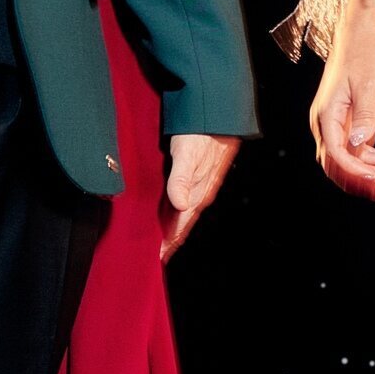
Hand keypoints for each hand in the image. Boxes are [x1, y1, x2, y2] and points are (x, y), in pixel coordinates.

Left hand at [159, 132, 237, 260]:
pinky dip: (175, 209)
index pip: (181, 226)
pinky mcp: (197, 173)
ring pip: (184, 212)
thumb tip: (180, 205)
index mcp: (198, 193)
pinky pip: (185, 198)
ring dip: (172, 225)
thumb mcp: (186, 155)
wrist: (219, 115)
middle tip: (155, 253)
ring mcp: (200, 183)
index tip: (157, 258)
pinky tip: (169, 209)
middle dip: (169, 238)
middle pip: (182, 223)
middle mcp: (200, 192)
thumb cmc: (202, 133)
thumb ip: (181, 179)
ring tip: (160, 236)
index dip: (169, 243)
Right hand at [310, 23, 374, 198]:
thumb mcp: (369, 83)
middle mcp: (326, 120)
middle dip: (358, 178)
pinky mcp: (349, 119)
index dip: (356, 170)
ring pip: (344, 158)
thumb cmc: (366, 51)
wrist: (367, 32)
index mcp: (326, 113)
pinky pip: (353, 148)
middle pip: (335, 163)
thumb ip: (365, 115)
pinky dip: (367, 159)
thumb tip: (358, 143)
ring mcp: (337, 121)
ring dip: (364, 170)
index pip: (336, 154)